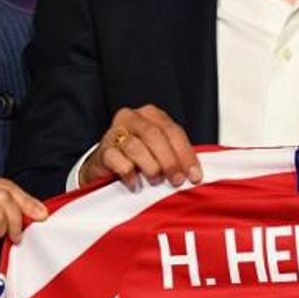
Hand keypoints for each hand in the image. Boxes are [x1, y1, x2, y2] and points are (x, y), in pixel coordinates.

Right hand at [78, 104, 201, 188]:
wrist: (106, 166)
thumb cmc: (137, 158)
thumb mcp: (159, 151)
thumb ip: (175, 155)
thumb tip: (195, 173)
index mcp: (151, 114)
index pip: (173, 131)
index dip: (185, 154)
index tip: (194, 175)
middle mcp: (132, 118)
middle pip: (155, 135)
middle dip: (169, 160)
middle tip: (176, 180)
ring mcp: (114, 132)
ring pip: (136, 146)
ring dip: (150, 167)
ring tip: (155, 180)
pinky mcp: (102, 149)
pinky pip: (117, 160)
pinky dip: (129, 173)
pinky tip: (135, 182)